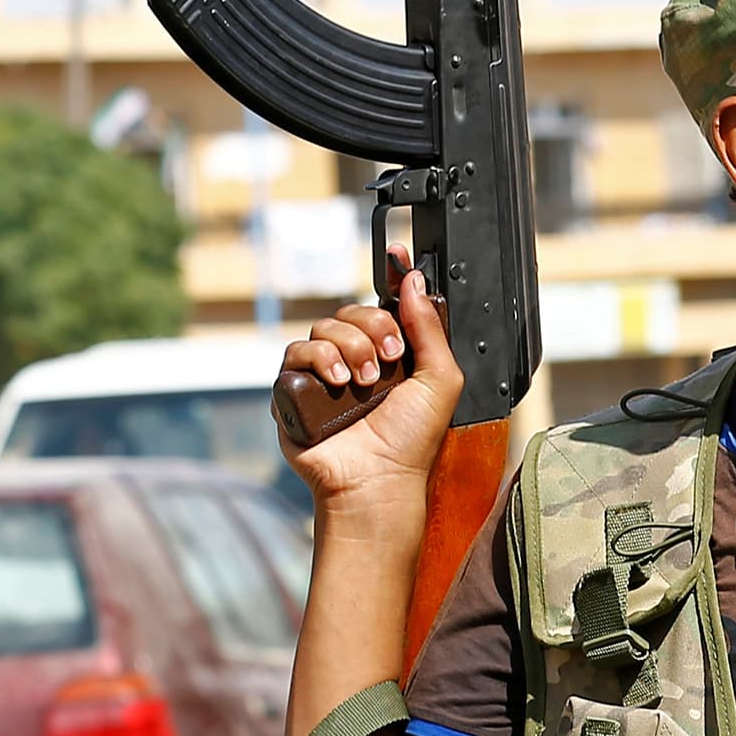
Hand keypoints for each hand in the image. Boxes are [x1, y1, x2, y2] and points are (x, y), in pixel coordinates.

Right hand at [281, 260, 465, 509]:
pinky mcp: (295, 390)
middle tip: (389, 359)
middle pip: (353, 311)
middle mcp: (356, 360)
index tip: (396, 255)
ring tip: (363, 381)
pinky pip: (295, 352)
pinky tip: (337, 382)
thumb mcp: (439, 380)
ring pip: (323, 328)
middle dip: (373, 328)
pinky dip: (317, 359)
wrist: (377, 480)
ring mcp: (324, 374)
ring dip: (348, 347)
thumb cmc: (410, 441)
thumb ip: (429, 328)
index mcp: (391, 355)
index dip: (390, 277)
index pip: (385, 306)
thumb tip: (414, 282)